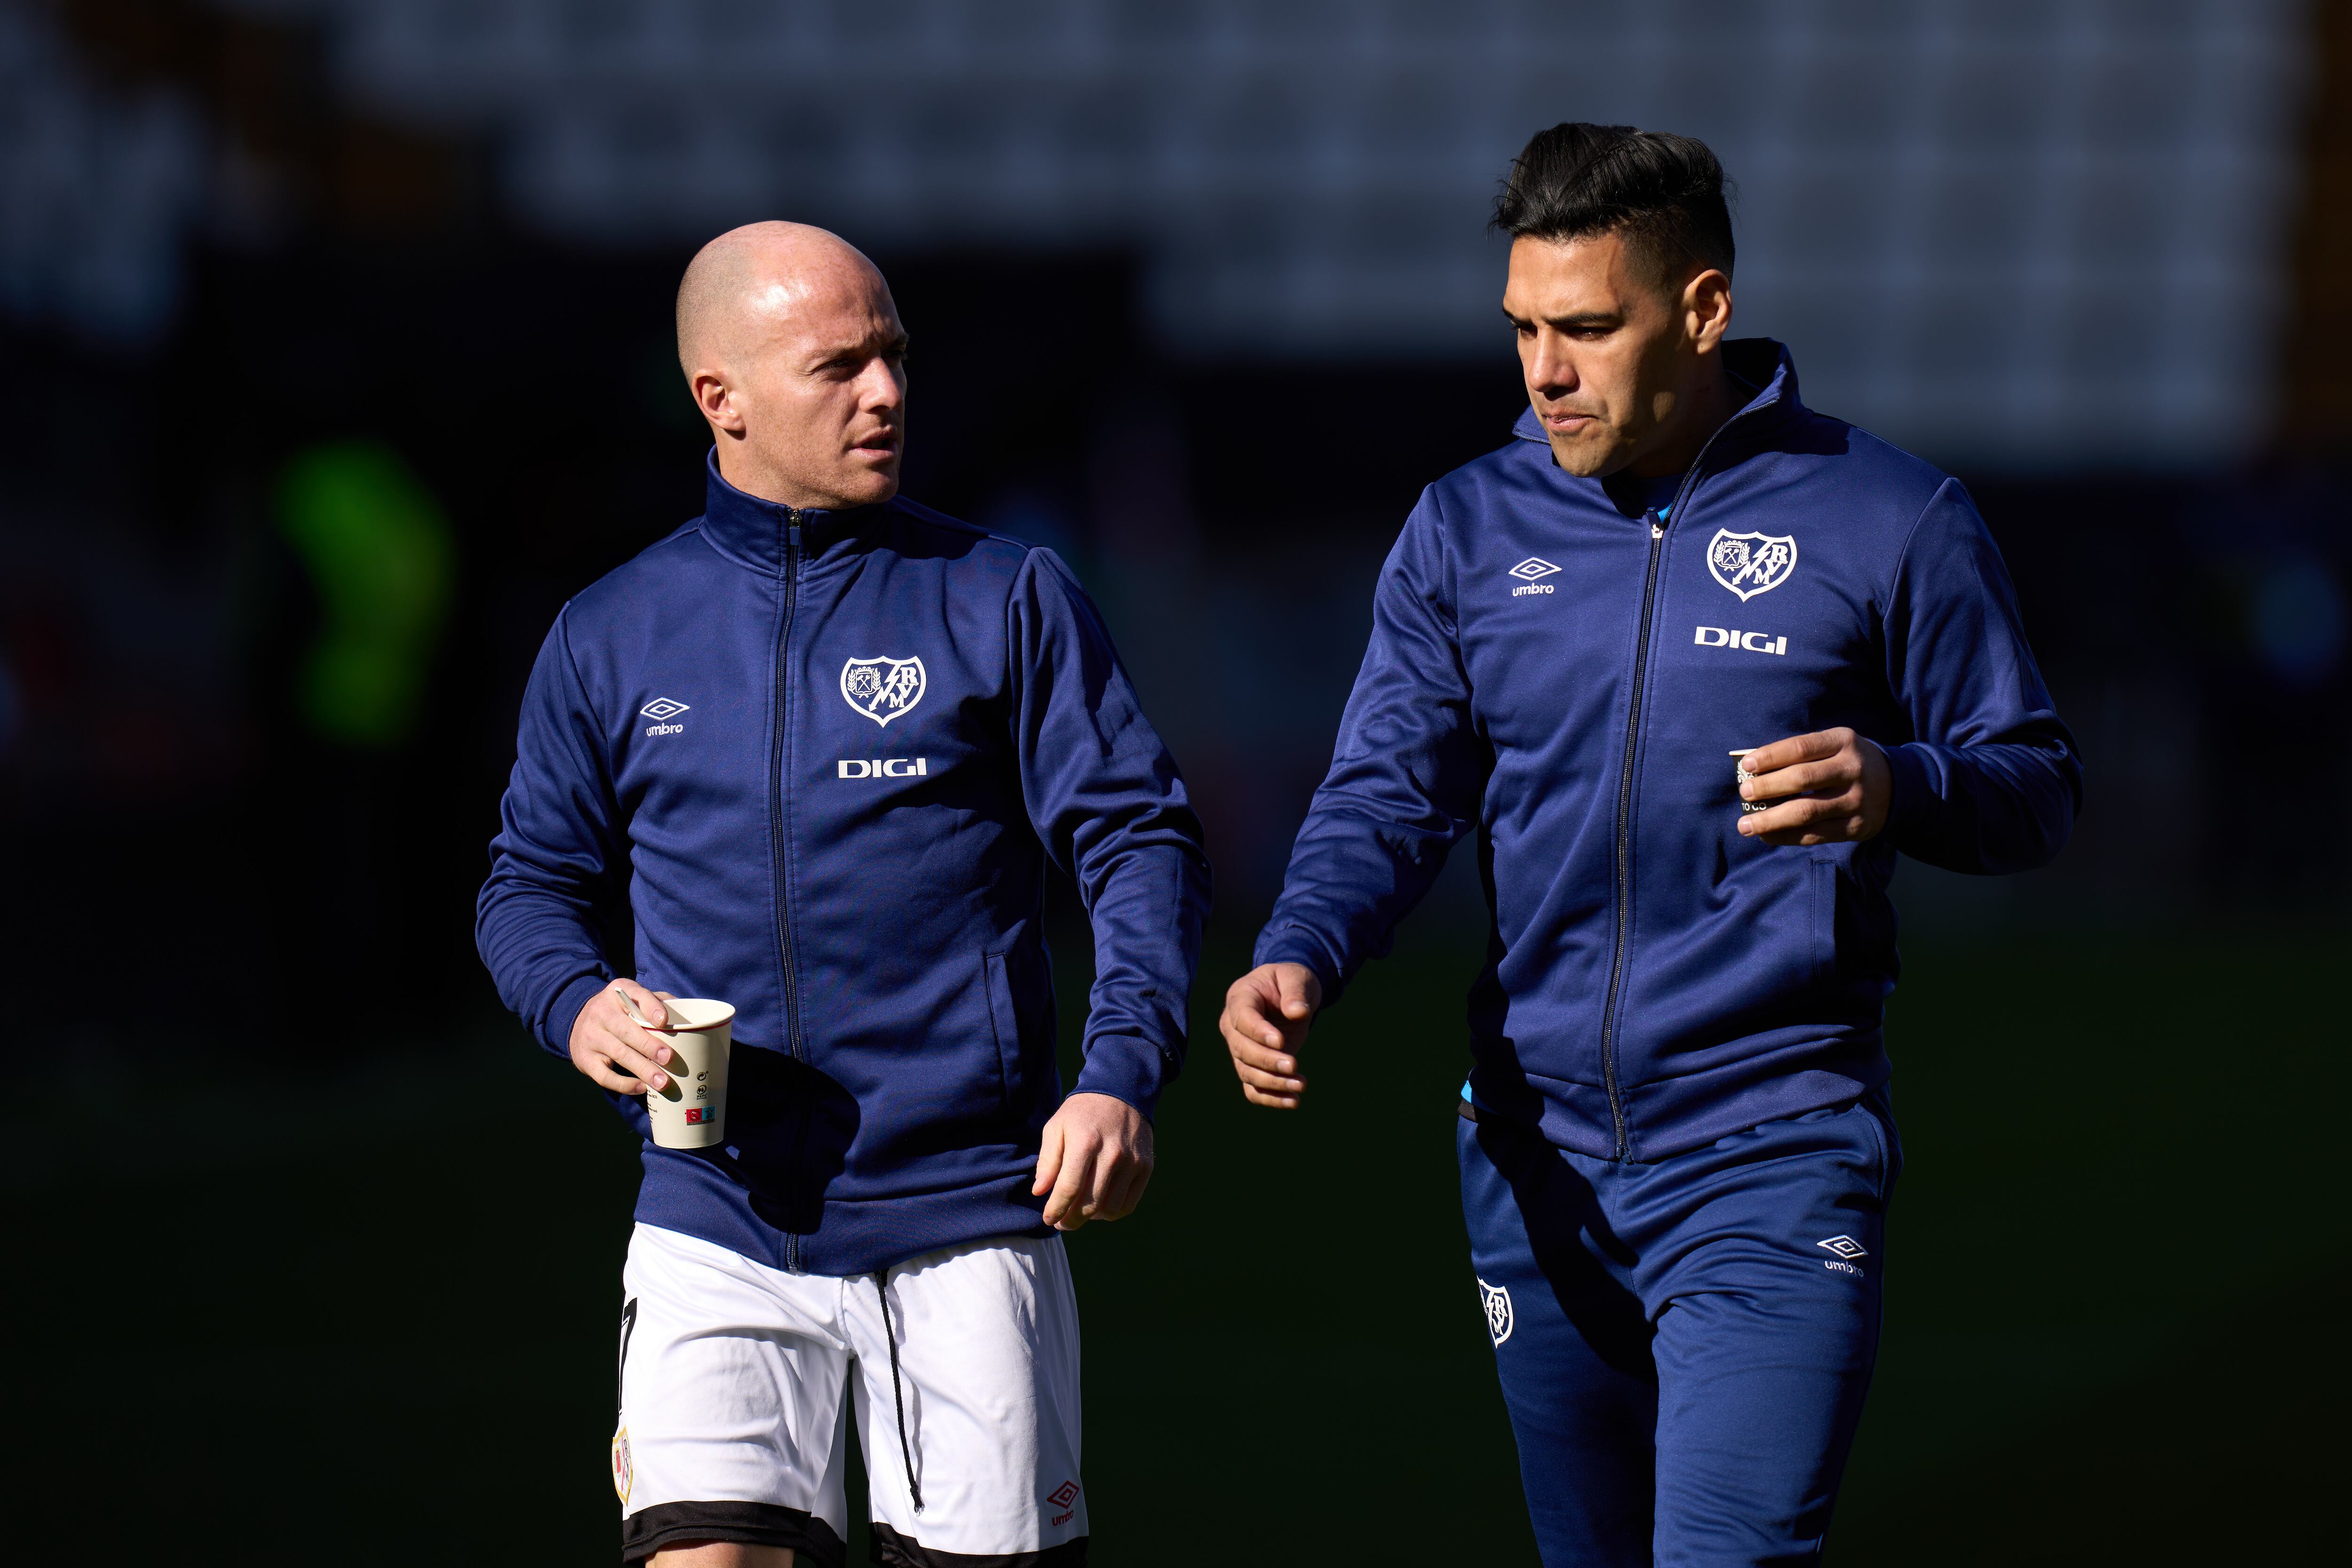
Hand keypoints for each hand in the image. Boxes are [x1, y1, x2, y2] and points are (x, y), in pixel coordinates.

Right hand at [569, 980, 680, 1094]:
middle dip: (649, 1045)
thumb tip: (690, 1019)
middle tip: (669, 1058)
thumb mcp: (635, 1000)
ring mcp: (591, 1036)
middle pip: (626, 1030)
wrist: (580, 1023)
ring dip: (642, 1069)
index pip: (636, 996)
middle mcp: (601, 1012)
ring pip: (618, 1053)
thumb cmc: (620, 1013)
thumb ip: (660, 1003)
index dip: (651, 1008)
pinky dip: (623, 1084)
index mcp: (619, 993)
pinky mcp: (585, 1059)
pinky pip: (604, 1075)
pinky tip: (641, 1087)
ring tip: (662, 1082)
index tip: (664, 1021)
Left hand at [1032, 1092, 1154, 1231]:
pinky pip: (1128, 1204)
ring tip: (1080, 1213)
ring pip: (1110, 1208)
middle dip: (1071, 1220)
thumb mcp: (1056, 1127)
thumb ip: (1047, 1161)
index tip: (1048, 1218)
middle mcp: (1112, 1153)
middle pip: (1090, 1203)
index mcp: (1085, 1142)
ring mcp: (1132, 1162)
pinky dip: (1112, 1213)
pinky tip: (1100, 1207)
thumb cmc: (1082, 1113)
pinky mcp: (1146, 1167)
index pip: (1069, 1188)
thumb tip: (1040, 1192)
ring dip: (1091, 1218)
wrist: (1121, 1092)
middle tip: (1063, 1222)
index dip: (1056, 1209)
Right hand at [1219, 962, 1322, 1108]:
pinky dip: (1270, 1098)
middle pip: (1242, 1049)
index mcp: (1240, 998)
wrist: (1288, 996)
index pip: (1242, 1018)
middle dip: (1267, 1061)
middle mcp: (1233, 1026)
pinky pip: (1253, 1089)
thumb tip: (1297, 1012)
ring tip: (1301, 1085)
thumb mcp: (1295, 977)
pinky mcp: (1253, 1067)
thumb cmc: (1289, 982)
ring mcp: (1240, 1049)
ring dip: (1273, 1083)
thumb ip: (1296, 992)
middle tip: (1294, 1065)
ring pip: (1247, 1072)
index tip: (1281, 1042)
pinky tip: (1293, 1101)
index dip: (1259, 1032)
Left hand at [1737, 727, 1890, 846]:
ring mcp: (1857, 799)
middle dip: (1767, 787)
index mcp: (1843, 741)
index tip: (1746, 765)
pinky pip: (1815, 834)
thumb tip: (1754, 772)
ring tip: (1745, 824)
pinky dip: (1787, 836)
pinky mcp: (1857, 826)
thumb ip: (1801, 755)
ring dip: (1770, 820)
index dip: (1770, 756)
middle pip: (1802, 779)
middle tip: (1744, 793)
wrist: (1896, 785)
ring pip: (1806, 812)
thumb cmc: (1847, 762)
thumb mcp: (1833, 746)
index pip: (1800, 747)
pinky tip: (1767, 835)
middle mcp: (1852, 769)